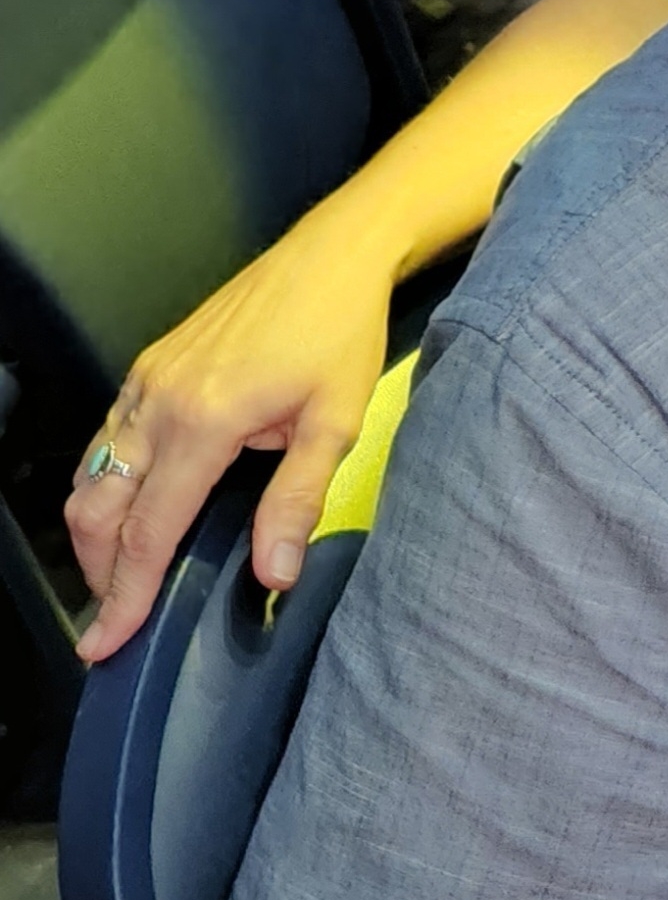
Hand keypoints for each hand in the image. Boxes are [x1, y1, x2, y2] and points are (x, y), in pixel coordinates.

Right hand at [63, 219, 394, 663]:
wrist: (333, 255)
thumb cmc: (341, 331)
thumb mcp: (336, 421)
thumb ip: (296, 501)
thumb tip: (273, 574)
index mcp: (202, 421)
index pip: (148, 532)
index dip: (127, 595)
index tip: (107, 643)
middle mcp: (159, 400)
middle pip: (98, 510)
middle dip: (98, 572)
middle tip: (114, 620)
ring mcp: (148, 379)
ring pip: (93, 474)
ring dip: (97, 532)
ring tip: (122, 576)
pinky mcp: (151, 364)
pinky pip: (109, 437)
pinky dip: (107, 484)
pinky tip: (135, 507)